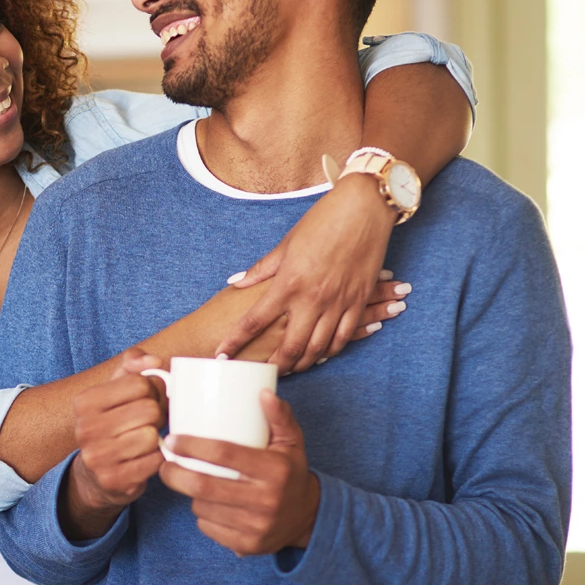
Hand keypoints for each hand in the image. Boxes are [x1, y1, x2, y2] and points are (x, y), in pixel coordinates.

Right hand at [61, 348, 166, 539]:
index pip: (140, 383)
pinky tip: (145, 458)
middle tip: (149, 422)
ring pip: (151, 437)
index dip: (152, 391)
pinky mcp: (112, 480)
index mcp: (85, 402)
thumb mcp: (115, 387)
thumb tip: (155, 362)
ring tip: (145, 440)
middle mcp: (85, 429)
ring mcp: (96, 457)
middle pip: (149, 410)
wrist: (95, 473)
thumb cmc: (112, 422)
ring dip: (156, 439)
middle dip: (156, 415)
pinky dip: (157, 459)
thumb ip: (133, 363)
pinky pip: (154, 462)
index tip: (145, 400)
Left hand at [160, 390, 317, 555]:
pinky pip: (208, 528)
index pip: (224, 454)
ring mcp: (255, 527)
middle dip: (175, 474)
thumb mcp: (292, 442)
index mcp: (274, 470)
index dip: (193, 446)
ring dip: (189, 494)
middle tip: (164, 463)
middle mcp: (265, 500)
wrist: (308, 518)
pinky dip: (201, 515)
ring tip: (188, 481)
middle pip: (204, 487)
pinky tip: (205, 504)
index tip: (172, 440)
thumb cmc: (291, 472)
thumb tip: (263, 392)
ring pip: (202, 508)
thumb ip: (279, 416)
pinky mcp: (246, 546)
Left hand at [216, 173, 404, 372]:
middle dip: (274, 366)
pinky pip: (345, 337)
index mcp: (288, 283)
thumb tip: (236, 283)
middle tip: (263, 375)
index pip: (254, 320)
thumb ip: (262, 269)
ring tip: (291, 370)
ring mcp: (337, 303)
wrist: (363, 209)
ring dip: (303, 363)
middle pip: (289, 346)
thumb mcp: (287, 244)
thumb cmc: (322, 221)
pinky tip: (321, 356)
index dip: (235, 341)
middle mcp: (312, 298)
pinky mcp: (358, 301)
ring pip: (318, 348)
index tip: (222, 355)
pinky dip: (331, 351)